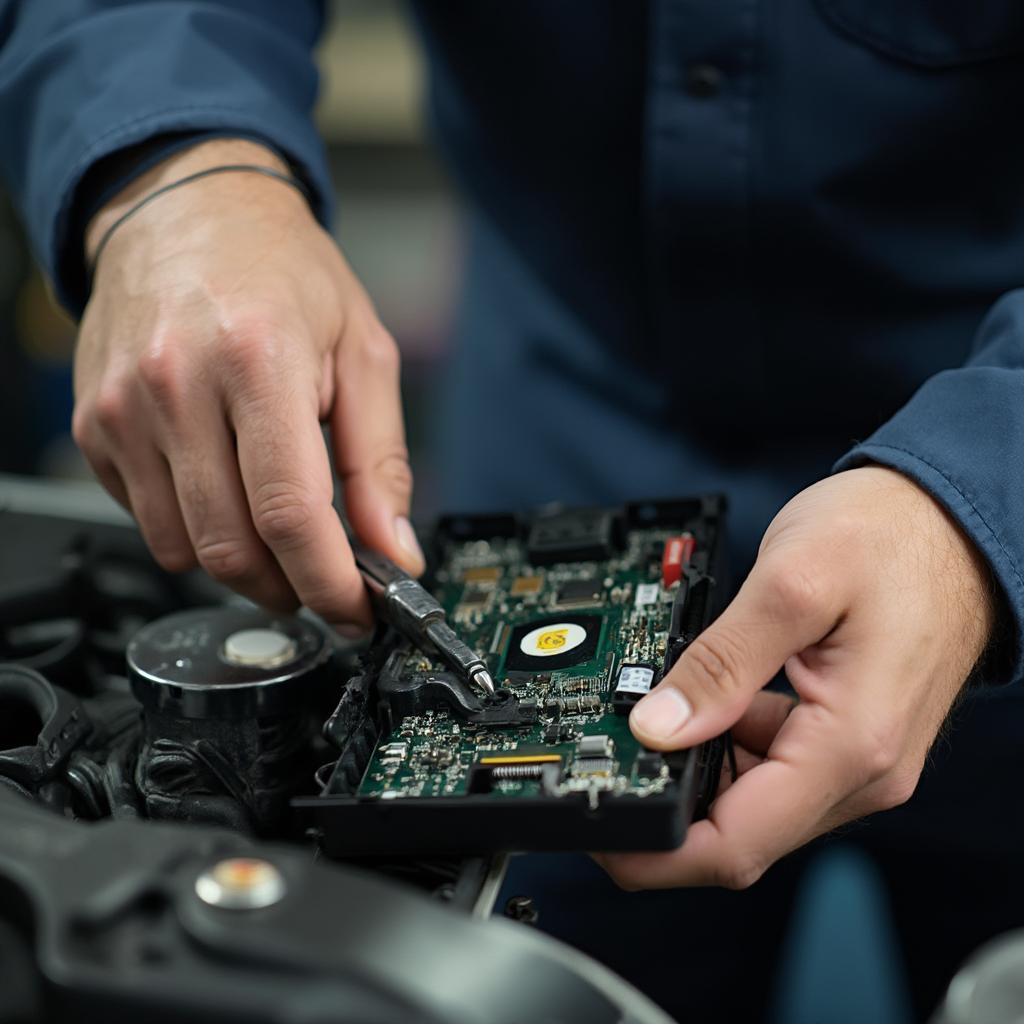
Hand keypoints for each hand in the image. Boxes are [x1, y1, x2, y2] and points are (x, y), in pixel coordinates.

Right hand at [73, 139, 423, 626]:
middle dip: (289, 587)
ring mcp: (124, 411)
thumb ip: (380, 460)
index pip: (290, 512)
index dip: (328, 581)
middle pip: (233, 546)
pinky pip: (148, 520)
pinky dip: (196, 530)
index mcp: (256, 360)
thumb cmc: (282, 272)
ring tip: (280, 532)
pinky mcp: (95, 428)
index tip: (355, 609)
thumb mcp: (362, 352)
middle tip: (324, 582)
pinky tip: (226, 490)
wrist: (187, 211)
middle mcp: (176, 386)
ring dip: (244, 565)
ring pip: (185, 548)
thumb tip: (394, 548)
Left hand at [598, 466, 994, 889]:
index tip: (598, 827)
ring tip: (647, 706)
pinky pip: (769, 760)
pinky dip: (723, 739)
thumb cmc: (891, 537)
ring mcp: (854, 756)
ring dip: (691, 764)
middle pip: (738, 830)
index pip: (738, 845)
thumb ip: (721, 661)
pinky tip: (697, 696)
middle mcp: (860, 770)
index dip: (654, 848)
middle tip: (601, 750)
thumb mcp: (790, 582)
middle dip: (662, 801)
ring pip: (749, 795)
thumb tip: (657, 726)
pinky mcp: (844, 735)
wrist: (952, 520)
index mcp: (851, 746)